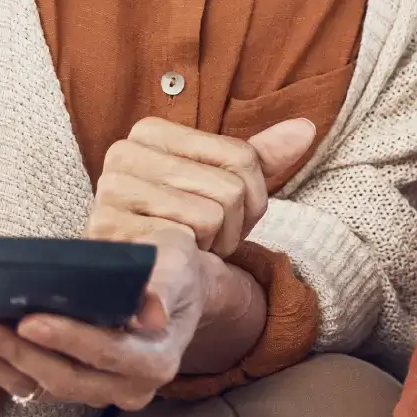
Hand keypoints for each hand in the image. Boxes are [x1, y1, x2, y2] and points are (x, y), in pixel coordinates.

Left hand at [0, 232, 251, 409]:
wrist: (175, 293)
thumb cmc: (174, 270)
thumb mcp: (178, 264)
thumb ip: (164, 284)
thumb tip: (152, 312)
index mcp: (155, 361)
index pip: (108, 353)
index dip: (69, 340)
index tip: (29, 320)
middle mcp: (124, 389)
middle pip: (61, 378)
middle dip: (12, 353)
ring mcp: (91, 392)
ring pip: (31, 386)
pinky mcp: (62, 385)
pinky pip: (18, 381)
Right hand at [88, 116, 317, 256]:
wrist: (147, 287)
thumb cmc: (188, 228)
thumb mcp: (226, 188)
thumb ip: (262, 157)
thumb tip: (305, 128)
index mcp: (151, 132)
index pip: (243, 157)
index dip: (251, 196)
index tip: (223, 213)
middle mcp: (123, 153)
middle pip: (231, 187)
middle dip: (230, 225)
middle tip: (201, 238)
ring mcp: (111, 192)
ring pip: (212, 215)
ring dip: (210, 245)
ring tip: (183, 248)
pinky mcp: (110, 232)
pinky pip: (185, 240)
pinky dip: (191, 256)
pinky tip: (169, 259)